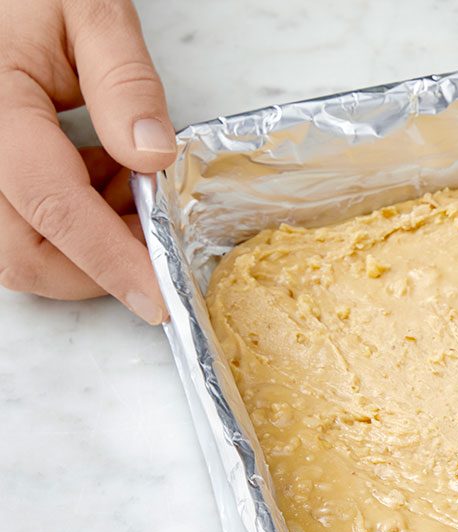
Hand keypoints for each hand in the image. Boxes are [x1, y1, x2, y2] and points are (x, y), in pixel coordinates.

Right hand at [0, 0, 173, 323]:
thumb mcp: (89, 11)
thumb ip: (124, 82)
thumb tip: (154, 157)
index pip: (52, 207)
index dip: (110, 261)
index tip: (159, 296)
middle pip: (23, 252)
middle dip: (101, 263)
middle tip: (156, 228)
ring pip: (19, 247)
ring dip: (88, 241)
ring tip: (126, 183)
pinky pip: (16, 224)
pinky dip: (71, 221)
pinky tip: (100, 174)